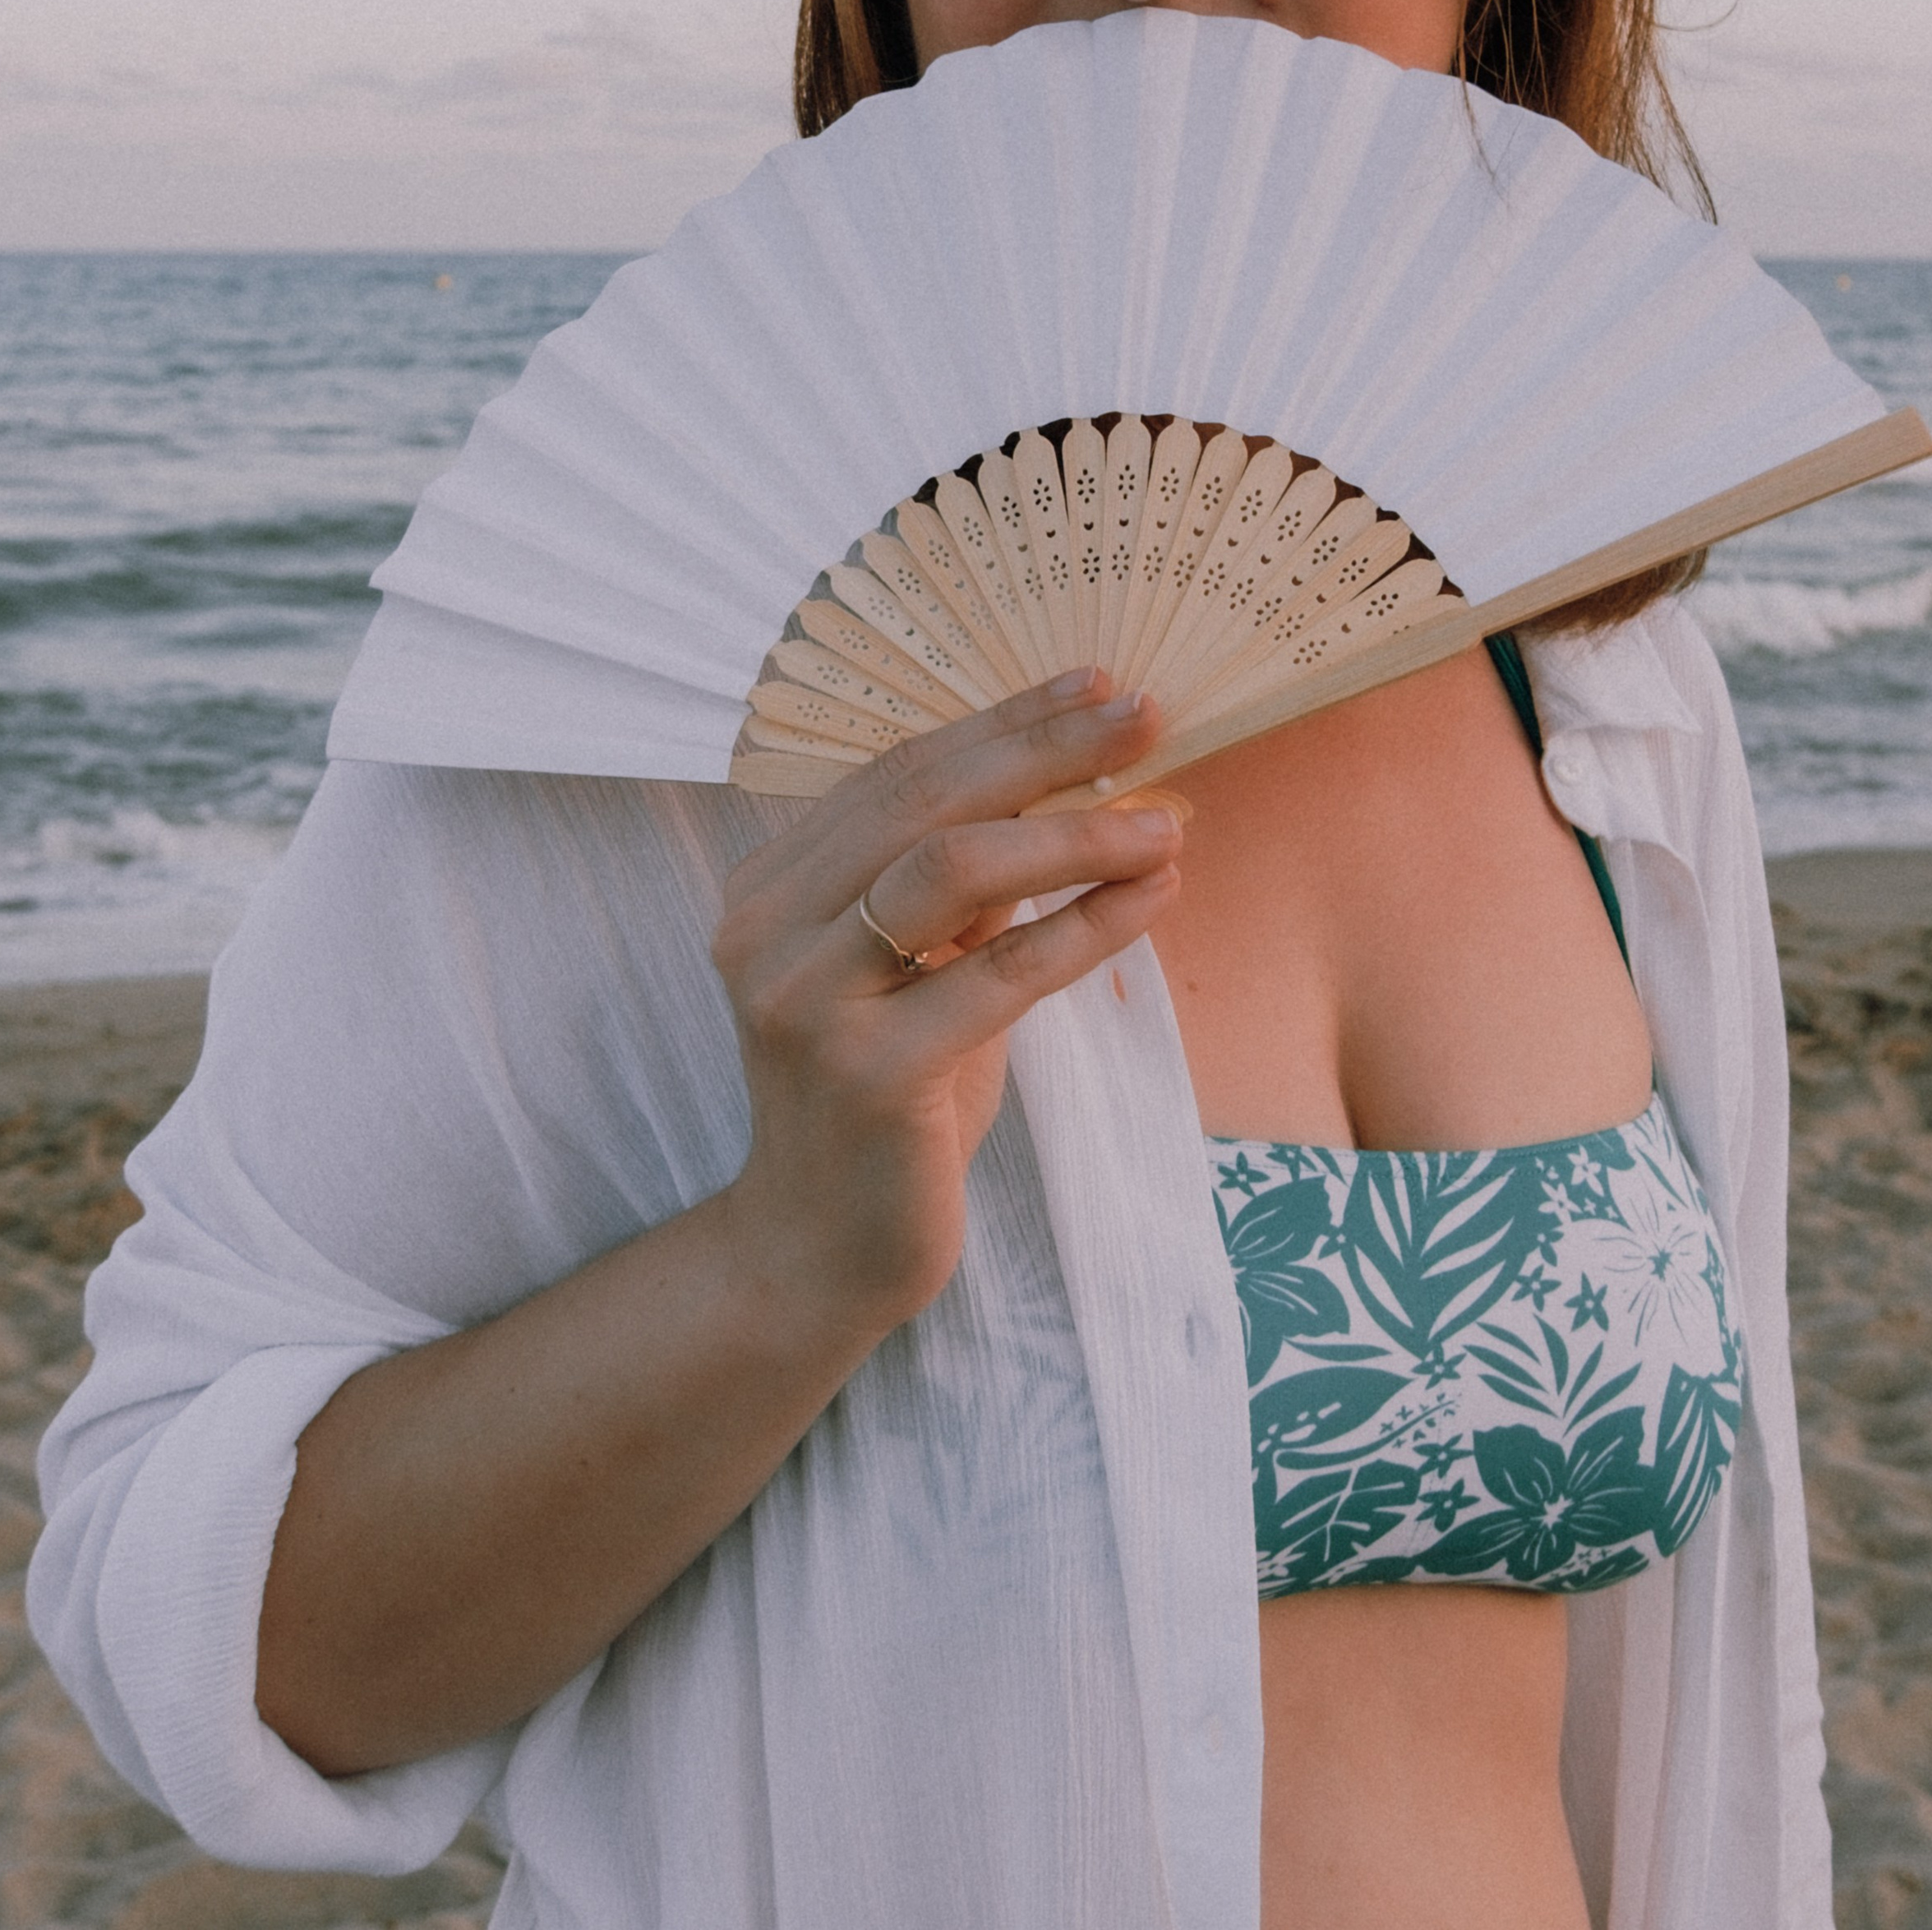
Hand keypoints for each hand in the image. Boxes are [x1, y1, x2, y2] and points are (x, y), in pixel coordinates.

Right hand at [711, 671, 1181, 1338]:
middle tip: (1145, 715)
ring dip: (1073, 833)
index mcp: (769, 888)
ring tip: (1163, 819)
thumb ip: (957, 880)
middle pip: (922, 800)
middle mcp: (767, 933)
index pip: (896, 771)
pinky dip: (1087, 925)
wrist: (822, 1249)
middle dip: (1045, 749)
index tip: (1094, 683)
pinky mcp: (868, 1076)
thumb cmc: (888, 1097)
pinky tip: (1152, 896)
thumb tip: (1074, 776)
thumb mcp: (914, 968)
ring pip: (951, 869)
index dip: (1001, 721)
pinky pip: (1000, 975)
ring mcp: (807, 1004)